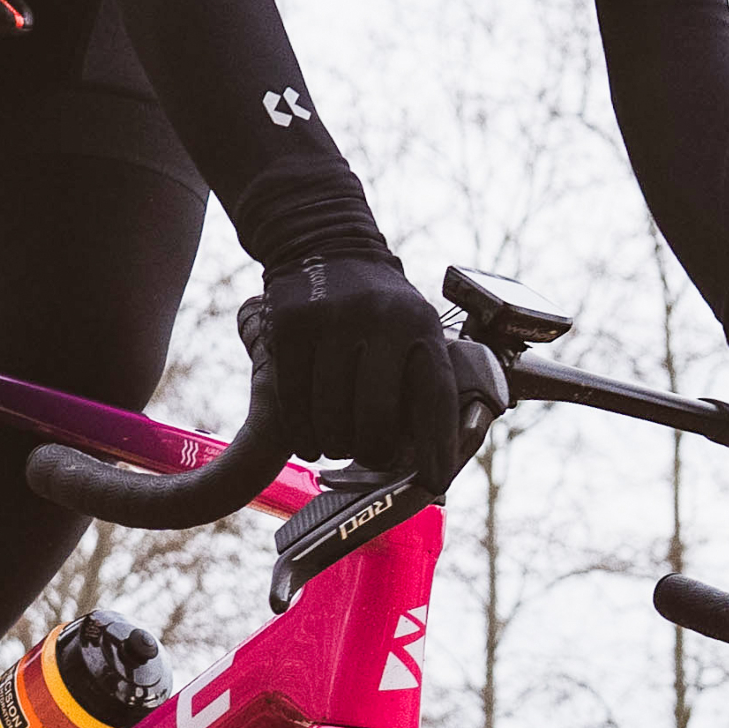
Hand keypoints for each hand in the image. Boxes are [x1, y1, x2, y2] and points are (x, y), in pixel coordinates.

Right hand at [259, 253, 467, 481]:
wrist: (327, 244)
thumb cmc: (380, 308)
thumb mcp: (416, 327)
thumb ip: (421, 378)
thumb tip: (430, 452)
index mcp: (421, 326)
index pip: (434, 398)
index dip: (437, 447)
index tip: (434, 483)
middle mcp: (381, 320)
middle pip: (375, 417)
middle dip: (372, 451)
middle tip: (367, 458)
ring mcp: (332, 320)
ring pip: (330, 416)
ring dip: (333, 446)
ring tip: (335, 447)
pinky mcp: (291, 325)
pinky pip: (293, 400)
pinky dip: (302, 431)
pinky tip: (309, 441)